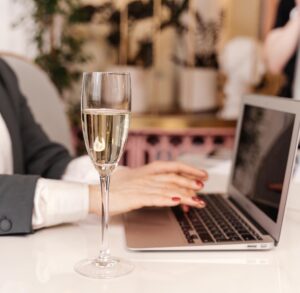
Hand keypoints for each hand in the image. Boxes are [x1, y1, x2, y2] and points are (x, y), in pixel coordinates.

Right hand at [89, 161, 207, 215]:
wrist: (96, 193)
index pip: (171, 166)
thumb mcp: (134, 181)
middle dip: (190, 182)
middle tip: (203, 187)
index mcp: (146, 170)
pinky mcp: (135, 198)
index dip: (188, 169)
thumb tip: (164, 189)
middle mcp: (146, 176)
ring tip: (198, 200)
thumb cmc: (113, 188)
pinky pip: (154, 198)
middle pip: (173, 177)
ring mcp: (141, 187)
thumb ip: (149, 183)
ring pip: (167, 188)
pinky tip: (178, 202)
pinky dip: (167, 199)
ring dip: (185, 194)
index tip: (202, 174)